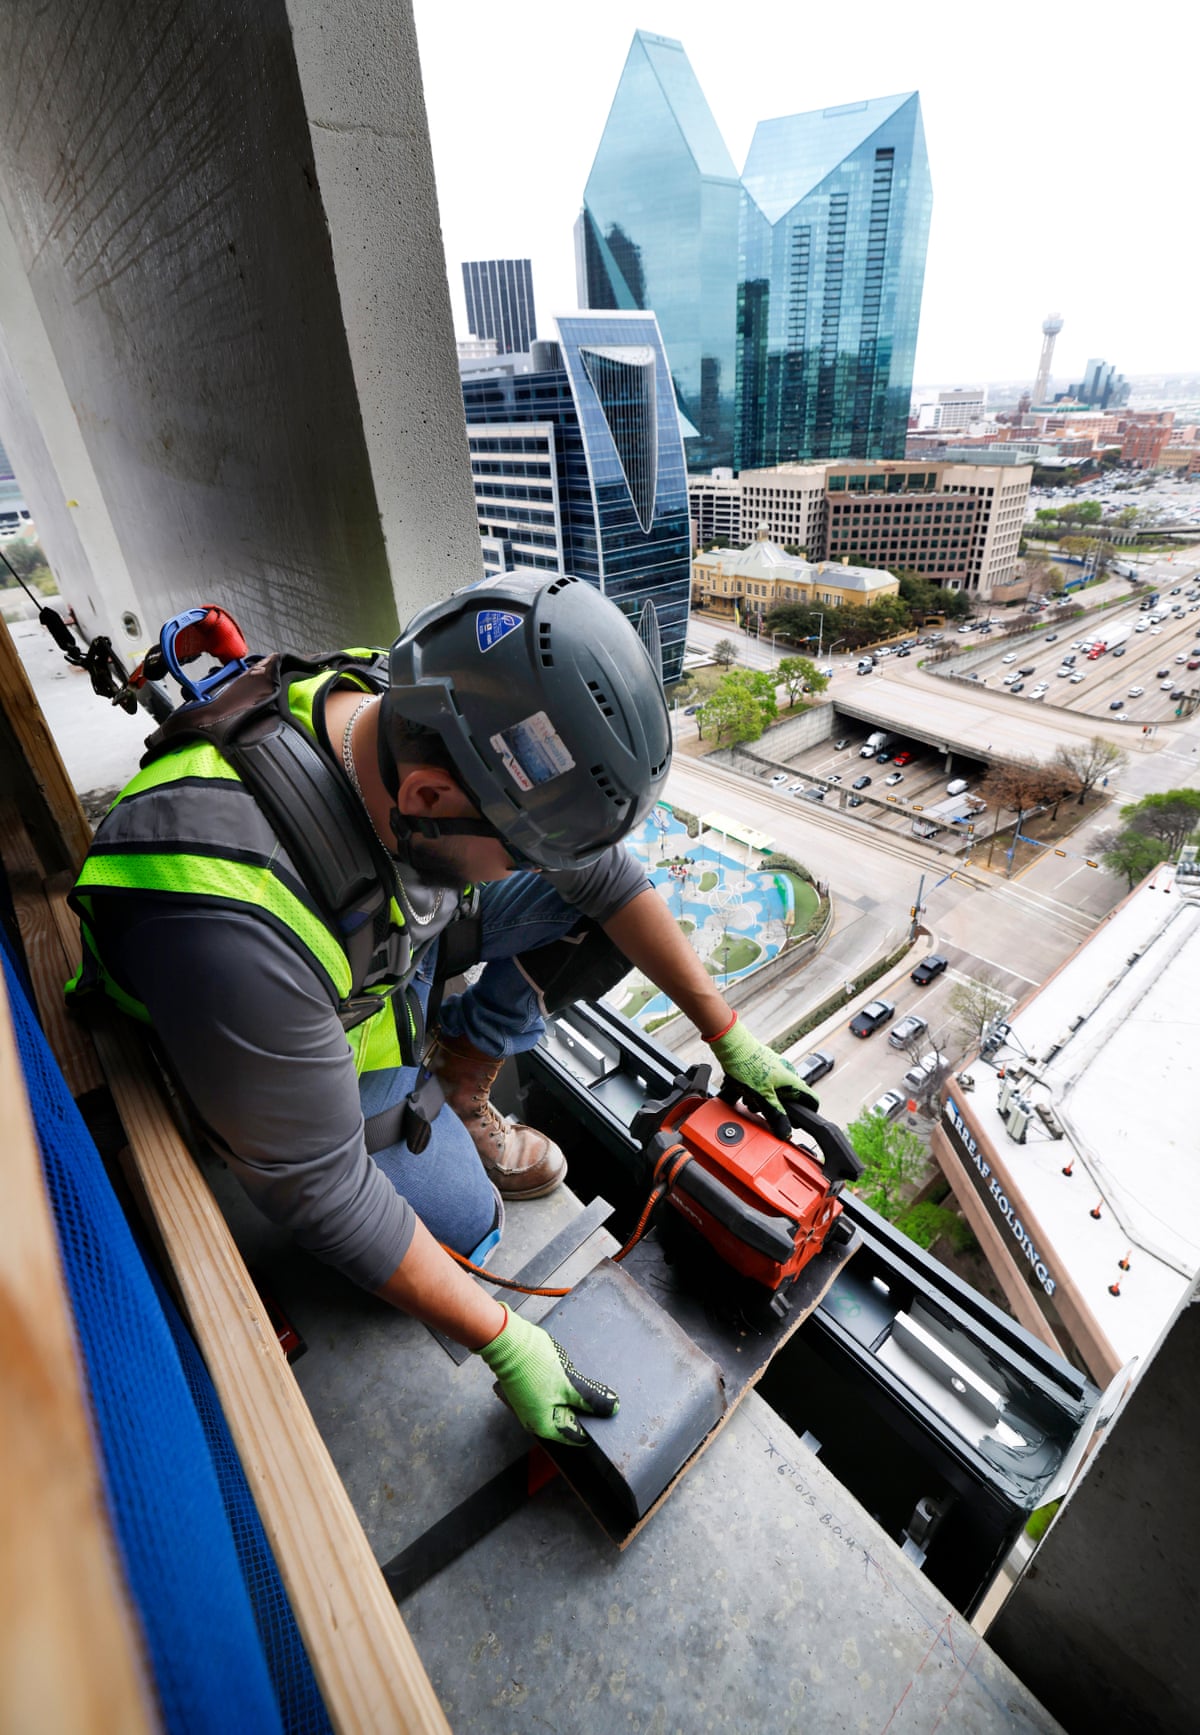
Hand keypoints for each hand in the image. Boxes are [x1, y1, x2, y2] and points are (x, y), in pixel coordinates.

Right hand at [476, 1306, 618, 1445]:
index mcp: (544, 1425)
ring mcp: (534, 1402)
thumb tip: (612, 1408)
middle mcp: (537, 1418)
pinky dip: (567, 1386)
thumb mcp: (568, 1385)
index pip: (576, 1435)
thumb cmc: (533, 1366)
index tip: (610, 1416)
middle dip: (587, 1408)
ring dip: (578, 1395)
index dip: (594, 1425)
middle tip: (607, 1398)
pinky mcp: (533, 1387)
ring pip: (563, 1403)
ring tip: (594, 1384)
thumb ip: (590, 1399)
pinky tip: (577, 1375)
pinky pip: (556, 1391)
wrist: (507, 1341)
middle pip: (570, 1418)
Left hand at [705, 1013, 817, 1139]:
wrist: (731, 1045)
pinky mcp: (762, 1064)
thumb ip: (776, 1115)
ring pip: (773, 1091)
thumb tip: (786, 1132)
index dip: (807, 1114)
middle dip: (775, 1108)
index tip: (796, 1123)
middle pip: (788, 1098)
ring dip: (761, 1099)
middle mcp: (787, 1072)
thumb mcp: (763, 1096)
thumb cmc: (748, 1065)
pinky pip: (762, 1083)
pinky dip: (754, 1090)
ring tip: (748, 1100)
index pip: (811, 1100)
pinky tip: (742, 1092)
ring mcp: (774, 1067)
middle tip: (763, 1110)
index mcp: (792, 1080)